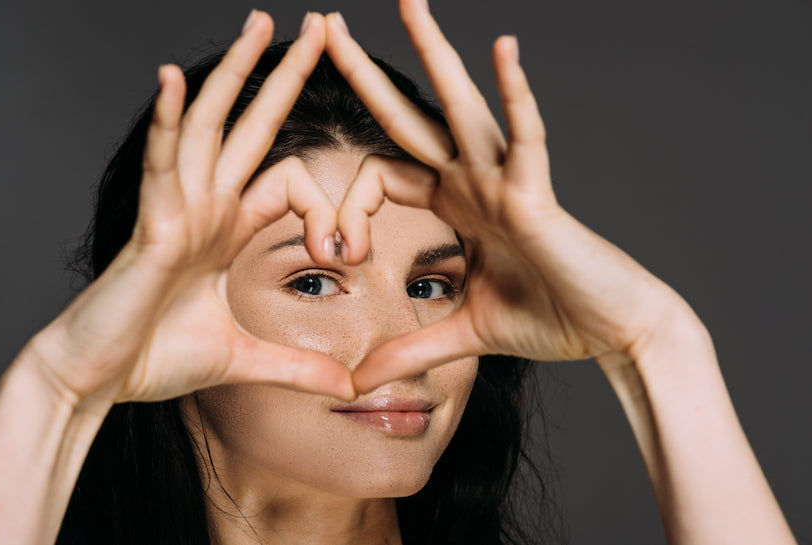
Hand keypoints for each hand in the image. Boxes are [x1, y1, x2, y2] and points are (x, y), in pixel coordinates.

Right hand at [26, 11, 354, 405]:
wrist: (100, 380)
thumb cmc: (157, 358)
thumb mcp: (248, 359)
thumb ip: (300, 368)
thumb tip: (349, 389)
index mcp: (228, 227)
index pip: (289, 181)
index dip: (327, 208)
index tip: (349, 254)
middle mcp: (205, 206)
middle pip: (251, 125)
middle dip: (284, 77)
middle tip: (315, 27)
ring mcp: (177, 209)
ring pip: (209, 125)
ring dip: (235, 73)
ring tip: (261, 23)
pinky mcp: (151, 227)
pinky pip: (161, 164)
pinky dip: (166, 121)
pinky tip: (173, 78)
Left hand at [324, 1, 692, 391]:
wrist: (611, 330)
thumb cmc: (549, 318)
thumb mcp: (461, 333)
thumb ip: (409, 347)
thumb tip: (359, 379)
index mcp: (454, 205)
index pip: (380, 175)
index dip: (345, 207)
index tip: (334, 252)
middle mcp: (474, 181)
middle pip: (409, 118)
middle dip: (365, 74)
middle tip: (327, 26)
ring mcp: (505, 181)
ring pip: (461, 108)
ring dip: (436, 53)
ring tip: (408, 2)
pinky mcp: (539, 195)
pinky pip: (527, 137)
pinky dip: (516, 94)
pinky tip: (503, 49)